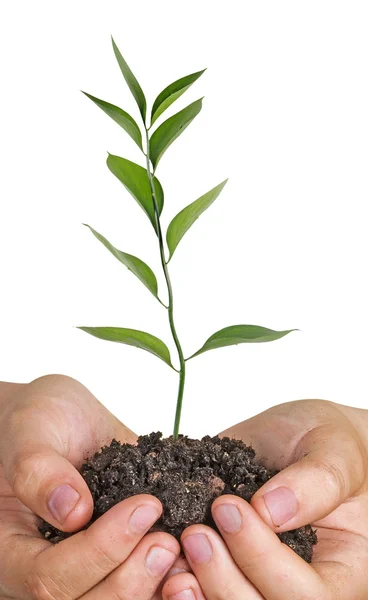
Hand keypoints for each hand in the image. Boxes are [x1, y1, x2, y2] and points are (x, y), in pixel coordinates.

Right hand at [0, 375, 181, 598]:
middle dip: (130, 580)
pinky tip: (191, 556)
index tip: (143, 508)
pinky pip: (140, 586)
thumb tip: (72, 511)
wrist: (66, 418)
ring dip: (152, 588)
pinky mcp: (116, 557)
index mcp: (13, 548)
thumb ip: (39, 469)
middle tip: (167, 541)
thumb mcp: (32, 428)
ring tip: (182, 549)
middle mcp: (45, 567)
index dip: (99, 552)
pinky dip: (167, 581)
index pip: (48, 577)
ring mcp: (84, 567)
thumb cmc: (39, 419)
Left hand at [161, 399, 367, 598]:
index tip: (229, 506)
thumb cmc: (328, 441)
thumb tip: (271, 510)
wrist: (299, 435)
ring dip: (198, 588)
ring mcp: (258, 577)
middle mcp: (297, 583)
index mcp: (338, 569)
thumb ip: (317, 481)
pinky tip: (164, 563)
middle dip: (223, 580)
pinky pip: (203, 589)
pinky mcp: (226, 563)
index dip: (263, 559)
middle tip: (196, 533)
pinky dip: (179, 584)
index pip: (307, 595)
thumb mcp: (335, 449)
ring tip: (174, 548)